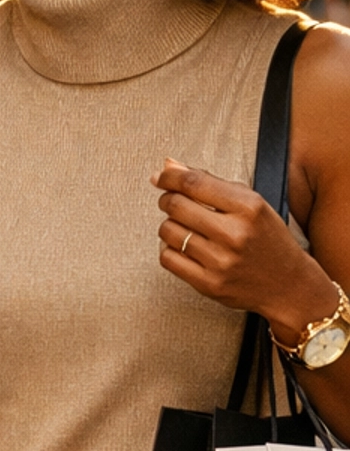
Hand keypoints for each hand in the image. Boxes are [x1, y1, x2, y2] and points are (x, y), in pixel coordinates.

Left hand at [154, 159, 340, 345]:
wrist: (288, 284)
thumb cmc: (268, 240)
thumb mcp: (252, 204)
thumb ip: (211, 183)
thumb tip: (170, 166)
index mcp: (249, 208)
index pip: (194, 183)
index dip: (170, 176)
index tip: (161, 176)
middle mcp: (234, 234)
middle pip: (176, 205)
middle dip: (168, 199)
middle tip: (173, 201)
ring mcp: (220, 261)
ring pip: (168, 231)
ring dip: (169, 224)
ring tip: (184, 226)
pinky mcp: (208, 284)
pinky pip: (168, 258)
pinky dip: (169, 248)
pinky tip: (183, 246)